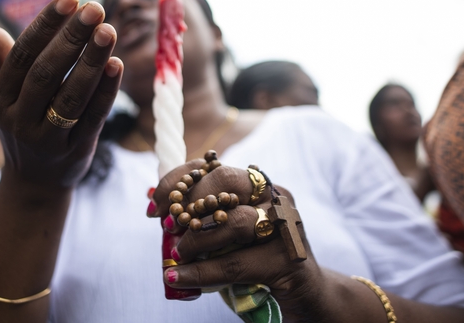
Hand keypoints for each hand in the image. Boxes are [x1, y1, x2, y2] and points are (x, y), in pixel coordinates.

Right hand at [0, 0, 122, 188]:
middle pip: (45, 73)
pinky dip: (105, 91)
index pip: (22, 56)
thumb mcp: (7, 102)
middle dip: (71, 38)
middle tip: (94, 8)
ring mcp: (47, 138)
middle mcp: (19, 119)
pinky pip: (92, 117)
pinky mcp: (75, 151)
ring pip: (70, 96)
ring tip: (108, 30)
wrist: (33, 186)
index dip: (45, 25)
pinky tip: (117, 64)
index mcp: (0, 100)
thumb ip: (4, 67)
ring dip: (91, 61)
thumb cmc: (23, 129)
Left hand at [149, 161, 326, 319]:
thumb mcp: (228, 237)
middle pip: (224, 181)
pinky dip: (202, 272)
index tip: (154, 204)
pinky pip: (236, 263)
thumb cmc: (260, 263)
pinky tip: (179, 278)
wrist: (309, 296)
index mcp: (258, 185)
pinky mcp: (288, 259)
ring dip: (196, 239)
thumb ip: (202, 222)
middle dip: (187, 201)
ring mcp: (285, 226)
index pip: (214, 166)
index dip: (178, 180)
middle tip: (166, 226)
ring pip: (232, 221)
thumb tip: (155, 207)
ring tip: (177, 255)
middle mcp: (275, 197)